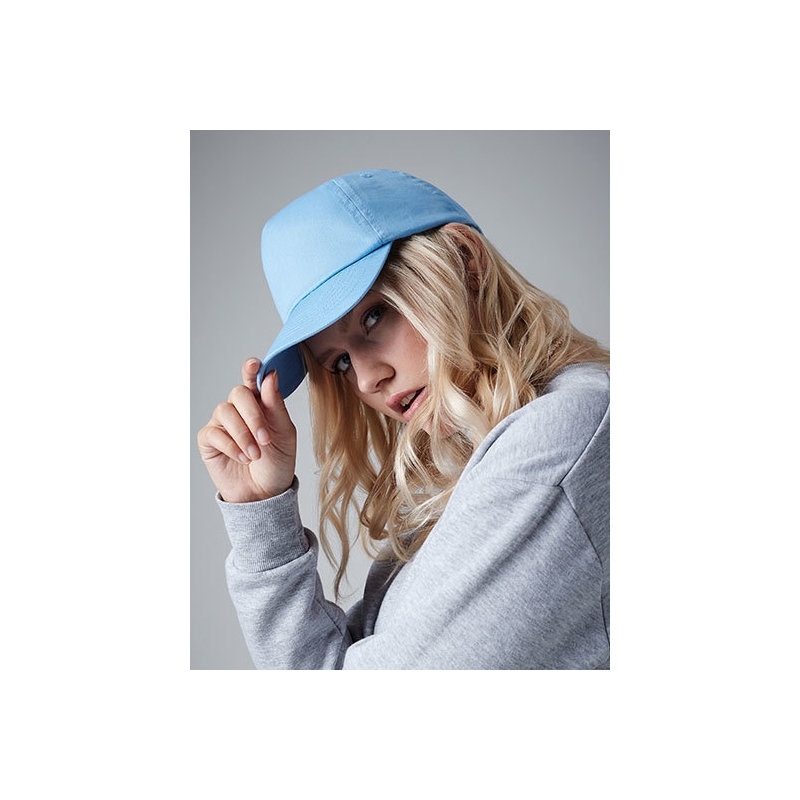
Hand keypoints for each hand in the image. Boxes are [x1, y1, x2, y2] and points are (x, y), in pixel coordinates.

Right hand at [197, 358, 296, 502]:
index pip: (253, 379)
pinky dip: (231, 446)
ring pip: (224, 411)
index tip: (254, 364)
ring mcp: (222, 424)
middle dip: (252, 414)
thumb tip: (270, 376)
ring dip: (243, 434)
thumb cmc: (278, 462)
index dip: (251, 369)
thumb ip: (276, 405)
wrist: (266, 493)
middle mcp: (238, 409)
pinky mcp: (209, 441)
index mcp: (260, 403)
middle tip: (265, 437)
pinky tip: (243, 458)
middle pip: (237, 393)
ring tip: (256, 454)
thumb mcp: (284, 434)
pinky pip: (214, 433)